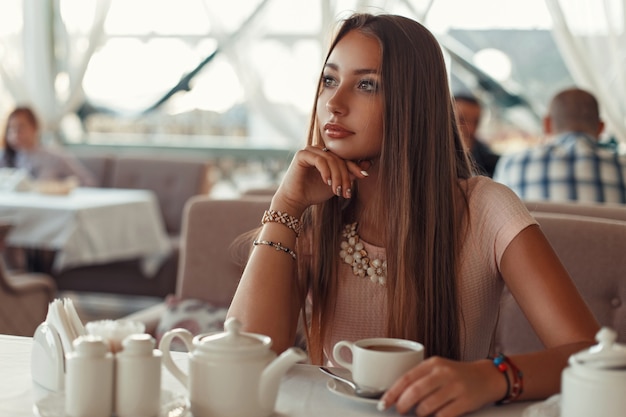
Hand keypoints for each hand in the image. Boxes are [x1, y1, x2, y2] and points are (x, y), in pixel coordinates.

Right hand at [271, 145, 368, 214]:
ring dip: (337, 176)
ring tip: (338, 191)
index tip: (364, 176)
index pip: (344, 158)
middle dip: (345, 176)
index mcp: (326, 155)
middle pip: (339, 159)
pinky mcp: (302, 155)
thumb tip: (367, 165)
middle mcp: (319, 150)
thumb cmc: (314, 192)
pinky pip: (319, 160)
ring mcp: (310, 151)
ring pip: (331, 160)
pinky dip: (326, 171)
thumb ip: (349, 175)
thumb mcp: (336, 184)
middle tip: (347, 192)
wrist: (296, 200)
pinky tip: (327, 182)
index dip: (355, 166)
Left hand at [379, 357, 503, 416]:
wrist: (487, 377)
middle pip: (415, 392)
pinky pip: (443, 415)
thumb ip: (420, 379)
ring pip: (428, 406)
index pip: (406, 378)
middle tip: (400, 411)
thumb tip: (397, 397)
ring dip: (419, 414)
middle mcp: (443, 373)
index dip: (392, 393)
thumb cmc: (457, 375)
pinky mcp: (465, 401)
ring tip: (419, 414)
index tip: (383, 404)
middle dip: (403, 405)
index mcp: (433, 363)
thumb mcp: (438, 369)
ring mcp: (455, 387)